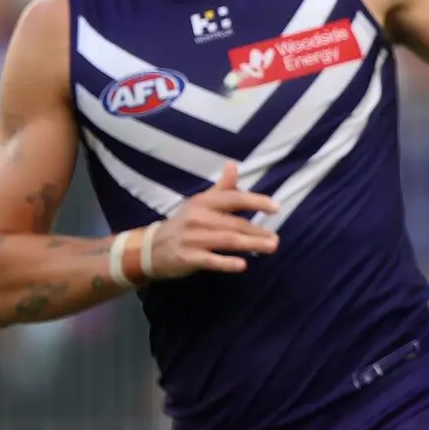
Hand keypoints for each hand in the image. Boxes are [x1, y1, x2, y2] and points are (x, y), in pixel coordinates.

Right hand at [149, 160, 278, 276]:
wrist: (152, 247)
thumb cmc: (185, 223)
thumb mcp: (201, 202)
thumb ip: (222, 188)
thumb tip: (233, 164)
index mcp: (203, 202)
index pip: (233, 199)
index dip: (254, 201)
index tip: (276, 207)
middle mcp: (198, 217)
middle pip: (234, 224)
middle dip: (256, 231)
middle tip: (276, 239)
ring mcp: (192, 238)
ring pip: (226, 240)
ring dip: (250, 244)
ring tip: (270, 247)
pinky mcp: (187, 257)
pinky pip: (210, 260)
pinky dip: (226, 263)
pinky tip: (242, 265)